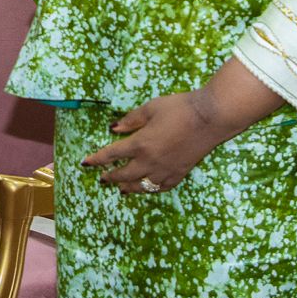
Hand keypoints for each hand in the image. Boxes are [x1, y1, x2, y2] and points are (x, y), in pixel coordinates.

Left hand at [81, 90, 232, 193]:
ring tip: (121, 190)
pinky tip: (147, 188)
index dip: (96, 159)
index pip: (111, 155)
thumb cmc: (179, 108)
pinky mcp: (180, 174)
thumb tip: (113, 129)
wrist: (211, 118)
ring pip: (142, 186)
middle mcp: (150, 162)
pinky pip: (161, 188)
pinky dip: (151, 189)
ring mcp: (166, 170)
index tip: (85, 163)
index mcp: (140, 144)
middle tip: (102, 179)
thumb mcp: (150, 108)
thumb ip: (130, 120)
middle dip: (110, 177)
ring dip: (129, 188)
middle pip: (124, 175)